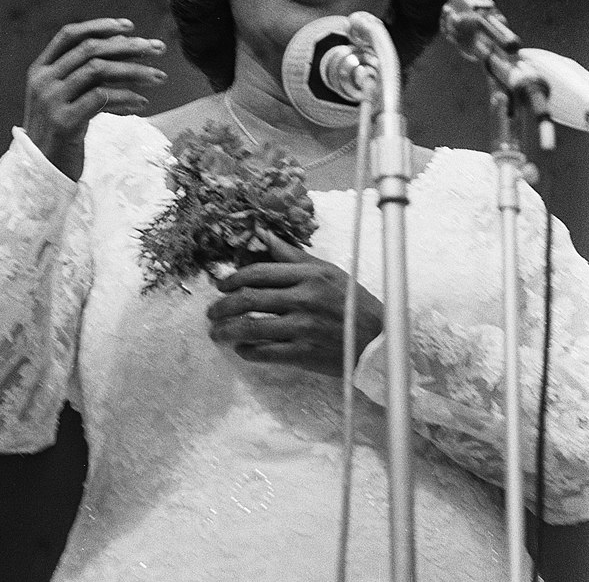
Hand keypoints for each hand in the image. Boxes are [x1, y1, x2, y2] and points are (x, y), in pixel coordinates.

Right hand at [23, 18, 167, 180]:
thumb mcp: (66, 98)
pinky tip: (142, 102)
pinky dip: (126, 97)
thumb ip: (85, 73)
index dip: (100, 26)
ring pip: (98, 70)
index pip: (69, 35)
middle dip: (128, 46)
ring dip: (134, 71)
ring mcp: (51, 101)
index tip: (130, 27)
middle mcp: (43, 81)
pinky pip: (102, 98)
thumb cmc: (62, 132)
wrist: (41, 172)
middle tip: (158, 49)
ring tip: (160, 77)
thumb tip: (126, 45)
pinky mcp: (65, 122)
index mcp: (40, 70)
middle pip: (90, 49)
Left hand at [206, 230, 382, 376]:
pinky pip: (265, 353)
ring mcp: (303, 328)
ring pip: (252, 328)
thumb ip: (292, 255)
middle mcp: (303, 299)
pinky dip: (248, 352)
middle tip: (211, 312)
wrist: (377, 339)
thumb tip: (262, 234)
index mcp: (308, 275)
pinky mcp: (304, 354)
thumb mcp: (327, 270)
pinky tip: (242, 350)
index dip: (234, 279)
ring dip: (227, 331)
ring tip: (216, 333)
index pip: (259, 273)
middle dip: (223, 306)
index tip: (221, 284)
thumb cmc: (351, 301)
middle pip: (249, 300)